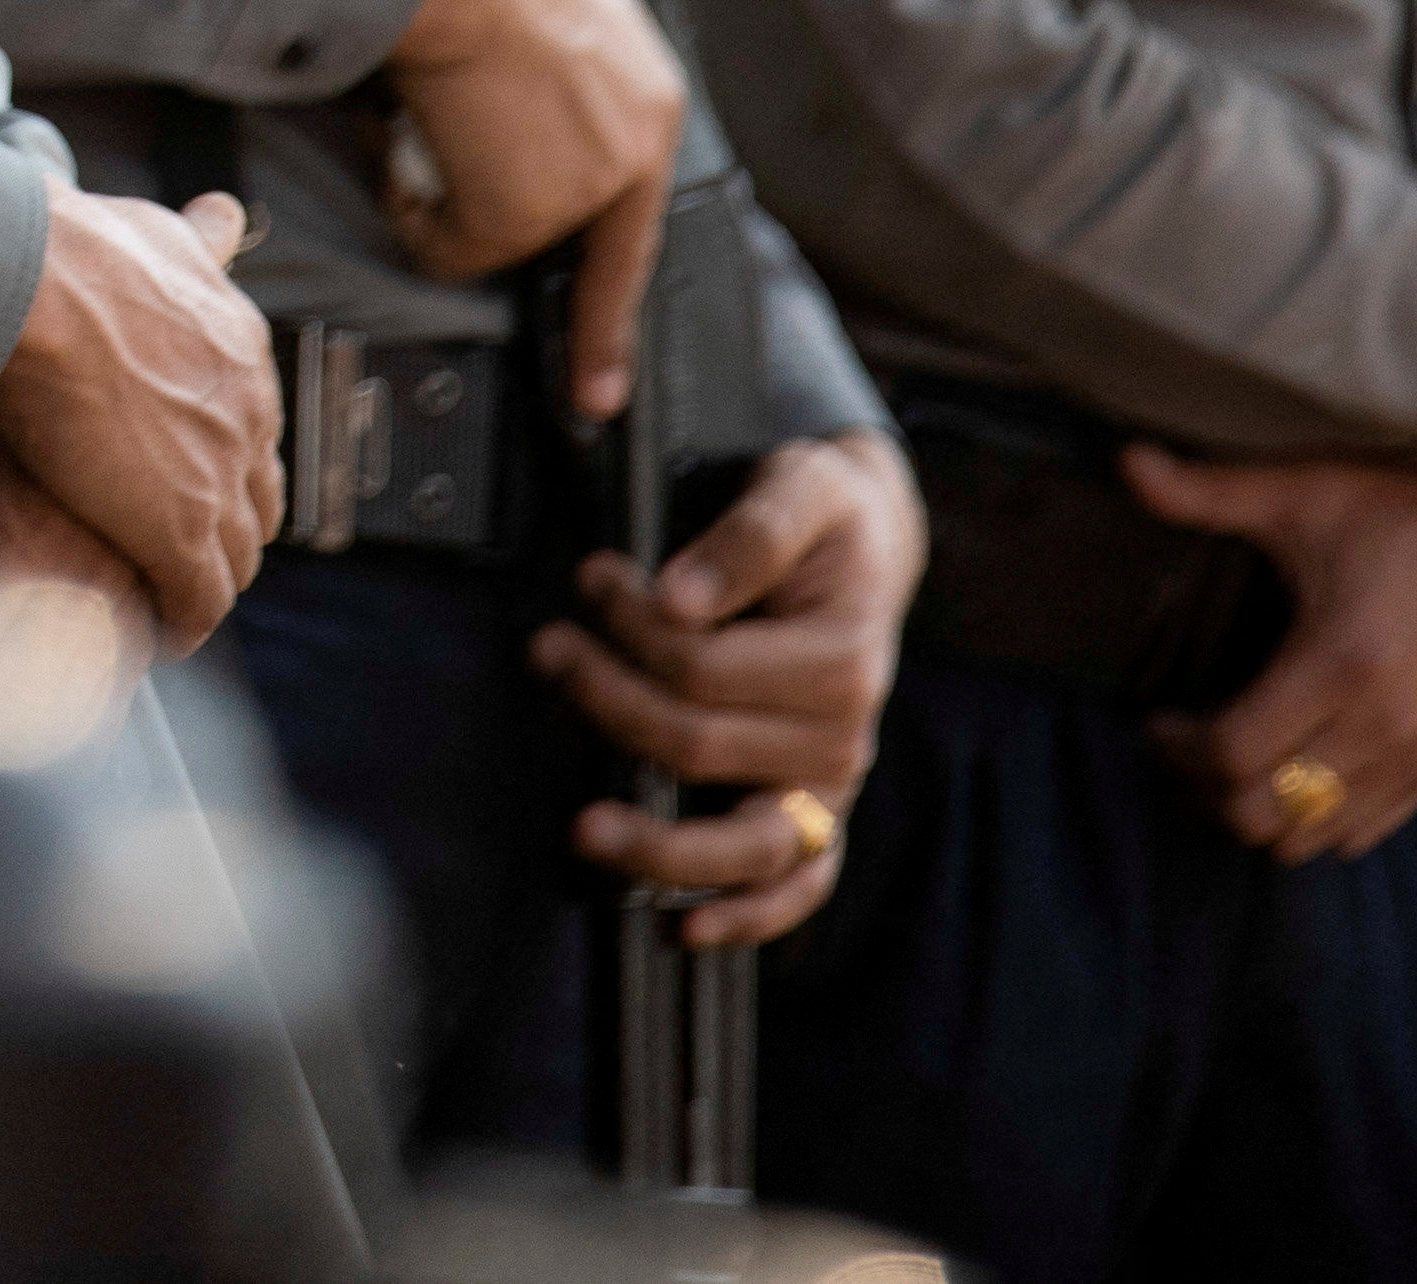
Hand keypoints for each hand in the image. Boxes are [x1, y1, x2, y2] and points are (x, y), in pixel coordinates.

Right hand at [0, 186, 275, 646]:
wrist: (37, 284)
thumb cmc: (72, 251)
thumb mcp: (160, 231)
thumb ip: (196, 233)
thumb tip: (224, 212)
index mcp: (242, 352)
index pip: (253, 427)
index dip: (223, 457)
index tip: (190, 472)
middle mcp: (247, 416)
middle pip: (258, 496)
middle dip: (227, 525)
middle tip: (186, 546)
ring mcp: (220, 479)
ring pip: (236, 555)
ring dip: (205, 580)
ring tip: (169, 598)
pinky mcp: (180, 535)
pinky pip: (198, 602)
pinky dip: (182, 624)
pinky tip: (159, 635)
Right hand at [380, 0, 690, 414]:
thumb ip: (564, 40)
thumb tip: (524, 40)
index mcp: (651, 101)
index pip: (634, 222)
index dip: (605, 311)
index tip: (599, 391)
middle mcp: (631, 157)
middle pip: (547, 226)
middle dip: (486, 199)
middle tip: (448, 141)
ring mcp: (578, 195)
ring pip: (483, 229)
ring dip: (438, 183)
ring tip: (423, 104)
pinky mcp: (519, 217)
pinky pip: (441, 244)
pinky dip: (410, 203)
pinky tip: (406, 133)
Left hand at [531, 424, 912, 946]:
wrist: (866, 547)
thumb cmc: (822, 517)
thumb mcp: (799, 488)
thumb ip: (748, 536)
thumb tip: (678, 598)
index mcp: (842, 658)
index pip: (703, 665)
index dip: (629, 624)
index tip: (590, 578)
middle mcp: (844, 735)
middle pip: (700, 746)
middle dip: (608, 700)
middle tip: (549, 649)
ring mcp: (830, 785)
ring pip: (746, 845)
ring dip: (659, 847)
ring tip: (583, 830)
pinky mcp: (816, 815)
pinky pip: (796, 889)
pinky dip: (746, 917)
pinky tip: (683, 927)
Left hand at [1126, 443, 1416, 867]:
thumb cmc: (1404, 511)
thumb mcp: (1304, 491)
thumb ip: (1210, 489)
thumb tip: (1127, 460)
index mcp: (1338, 661)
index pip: (1234, 754)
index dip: (1178, 749)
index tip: (1156, 721)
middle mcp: (1383, 724)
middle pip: (1265, 812)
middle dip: (1207, 789)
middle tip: (1185, 747)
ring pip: (1310, 835)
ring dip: (1259, 812)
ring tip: (1233, 762)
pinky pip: (1362, 831)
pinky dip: (1314, 820)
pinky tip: (1291, 771)